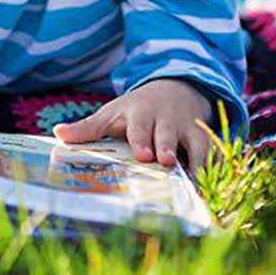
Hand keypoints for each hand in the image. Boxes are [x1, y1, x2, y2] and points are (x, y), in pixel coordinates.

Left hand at [53, 78, 213, 174]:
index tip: (142, 154)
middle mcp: (165, 120)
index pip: (138, 125)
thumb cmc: (135, 110)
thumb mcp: (111, 114)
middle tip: (165, 161)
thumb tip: (57, 135)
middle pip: (166, 132)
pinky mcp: (207, 139)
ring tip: (193, 178)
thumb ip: (88, 128)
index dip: (140, 139)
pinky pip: (215, 153)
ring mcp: (188, 128)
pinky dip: (216, 167)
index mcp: (139, 113)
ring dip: (196, 159)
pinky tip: (217, 185)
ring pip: (195, 142)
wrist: (174, 89)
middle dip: (166, 146)